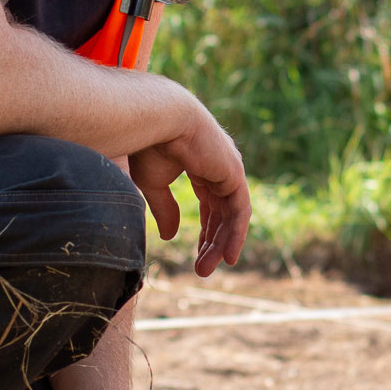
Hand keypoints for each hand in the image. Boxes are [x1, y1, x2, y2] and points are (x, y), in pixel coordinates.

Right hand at [128, 104, 249, 275]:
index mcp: (202, 164)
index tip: (199, 255)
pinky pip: (240, 212)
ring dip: (222, 244)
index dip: (206, 230)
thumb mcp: (153, 183)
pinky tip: (229, 256)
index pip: (210, 203)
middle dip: (212, 242)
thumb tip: (171, 237)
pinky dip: (236, 234)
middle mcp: (220, 167)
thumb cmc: (149, 144)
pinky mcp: (235, 174)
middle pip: (222, 213)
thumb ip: (165, 209)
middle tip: (202, 269)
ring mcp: (230, 170)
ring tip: (208, 268)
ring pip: (231, 216)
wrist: (157, 120)